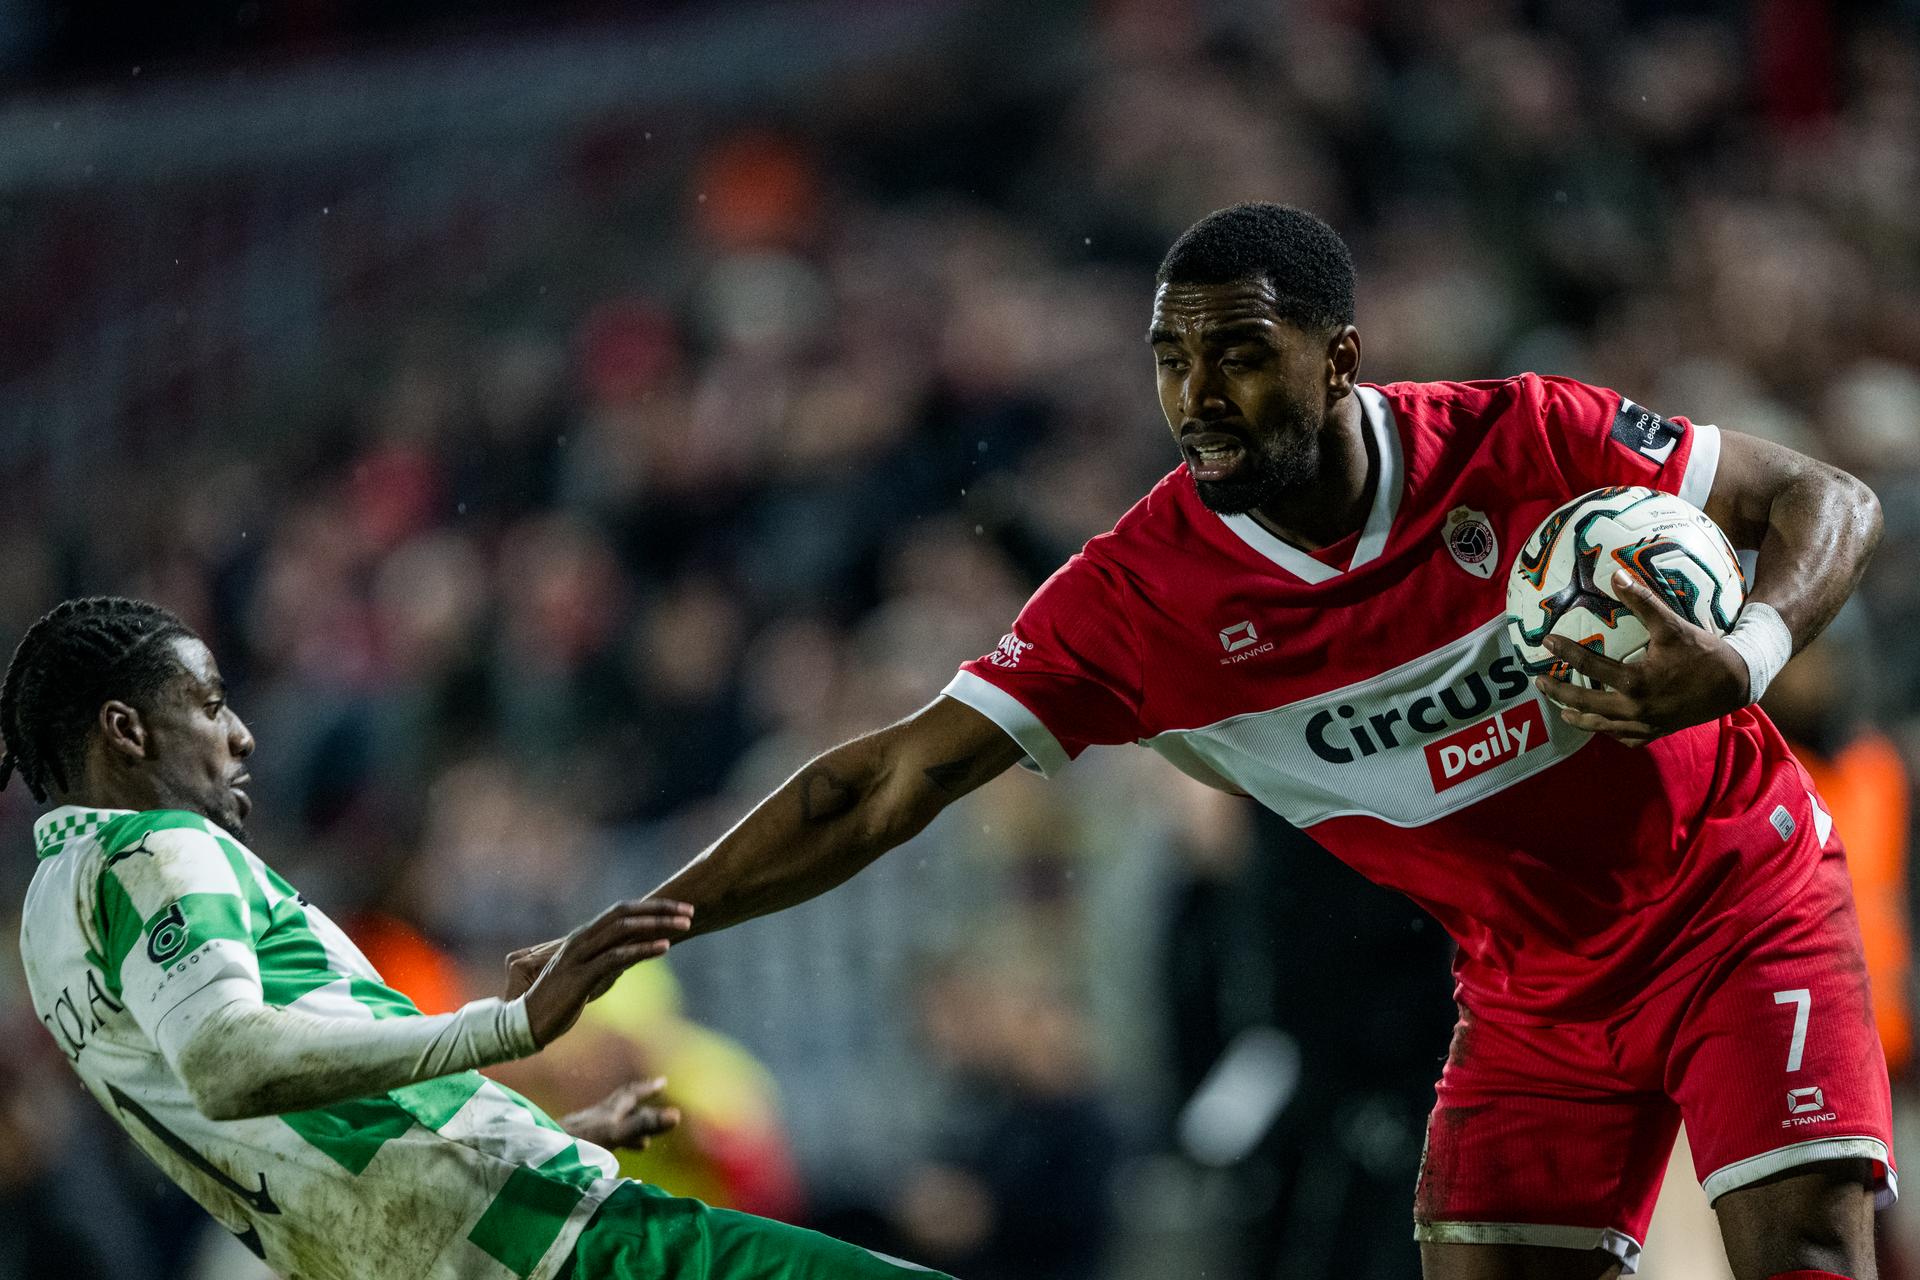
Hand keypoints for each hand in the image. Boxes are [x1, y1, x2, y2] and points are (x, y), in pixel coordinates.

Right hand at [515, 899, 692, 1046]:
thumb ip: (609, 963)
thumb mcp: (589, 978)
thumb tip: (632, 958)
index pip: (621, 912)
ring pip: (622, 930)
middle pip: (625, 913)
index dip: (652, 907)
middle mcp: (581, 940)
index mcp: (583, 937)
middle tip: (690, 911)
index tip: (680, 909)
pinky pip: (616, 957)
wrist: (527, 1023)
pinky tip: (664, 947)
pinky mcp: (580, 976)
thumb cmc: (558, 1002)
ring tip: (685, 925)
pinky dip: (642, 949)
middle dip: (659, 910)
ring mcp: (579, 956)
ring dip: (657, 925)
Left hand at [561, 1077, 680, 1150]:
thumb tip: (676, 1115)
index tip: (663, 1082)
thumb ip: (641, 1126)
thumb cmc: (573, 1146)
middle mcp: (594, 1118)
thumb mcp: (613, 1135)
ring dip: (627, 1124)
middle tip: (654, 1092)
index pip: (630, 1097)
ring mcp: (582, 1131)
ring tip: (642, 1139)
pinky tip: (609, 1153)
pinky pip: (600, 1138)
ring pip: (609, 1122)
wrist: (532, 1156)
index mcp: (606, 1114)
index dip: (647, 1090)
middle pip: (620, 1104)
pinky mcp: (571, 1145)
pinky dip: (613, 1141)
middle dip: (639, 1099)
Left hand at [1537, 568, 1749, 747]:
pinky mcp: (1658, 732)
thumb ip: (1642, 602)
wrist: (1737, 682)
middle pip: (1586, 705)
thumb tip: (1616, 574)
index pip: (1589, 667)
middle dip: (1559, 694)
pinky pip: (1627, 738)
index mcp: (1636, 683)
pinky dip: (1611, 733)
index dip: (1565, 653)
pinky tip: (1603, 726)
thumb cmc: (1703, 653)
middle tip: (1539, 682)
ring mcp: (1646, 724)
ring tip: (1562, 711)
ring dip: (1579, 718)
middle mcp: (1636, 709)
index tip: (1546, 642)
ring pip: (1602, 727)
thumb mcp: (1672, 625)